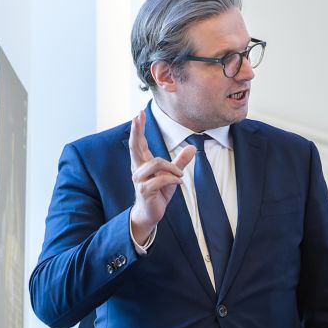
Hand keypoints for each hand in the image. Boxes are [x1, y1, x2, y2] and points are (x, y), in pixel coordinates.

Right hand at [129, 109, 191, 243]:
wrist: (150, 213)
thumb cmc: (158, 192)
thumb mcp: (172, 174)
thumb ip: (180, 161)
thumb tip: (192, 148)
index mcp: (142, 163)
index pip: (138, 142)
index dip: (137, 128)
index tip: (138, 114)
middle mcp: (138, 169)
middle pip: (135, 146)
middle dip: (136, 130)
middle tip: (137, 117)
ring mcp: (139, 180)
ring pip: (156, 163)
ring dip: (172, 168)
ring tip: (180, 174)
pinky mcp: (145, 190)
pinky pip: (161, 179)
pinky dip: (173, 179)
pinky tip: (179, 182)